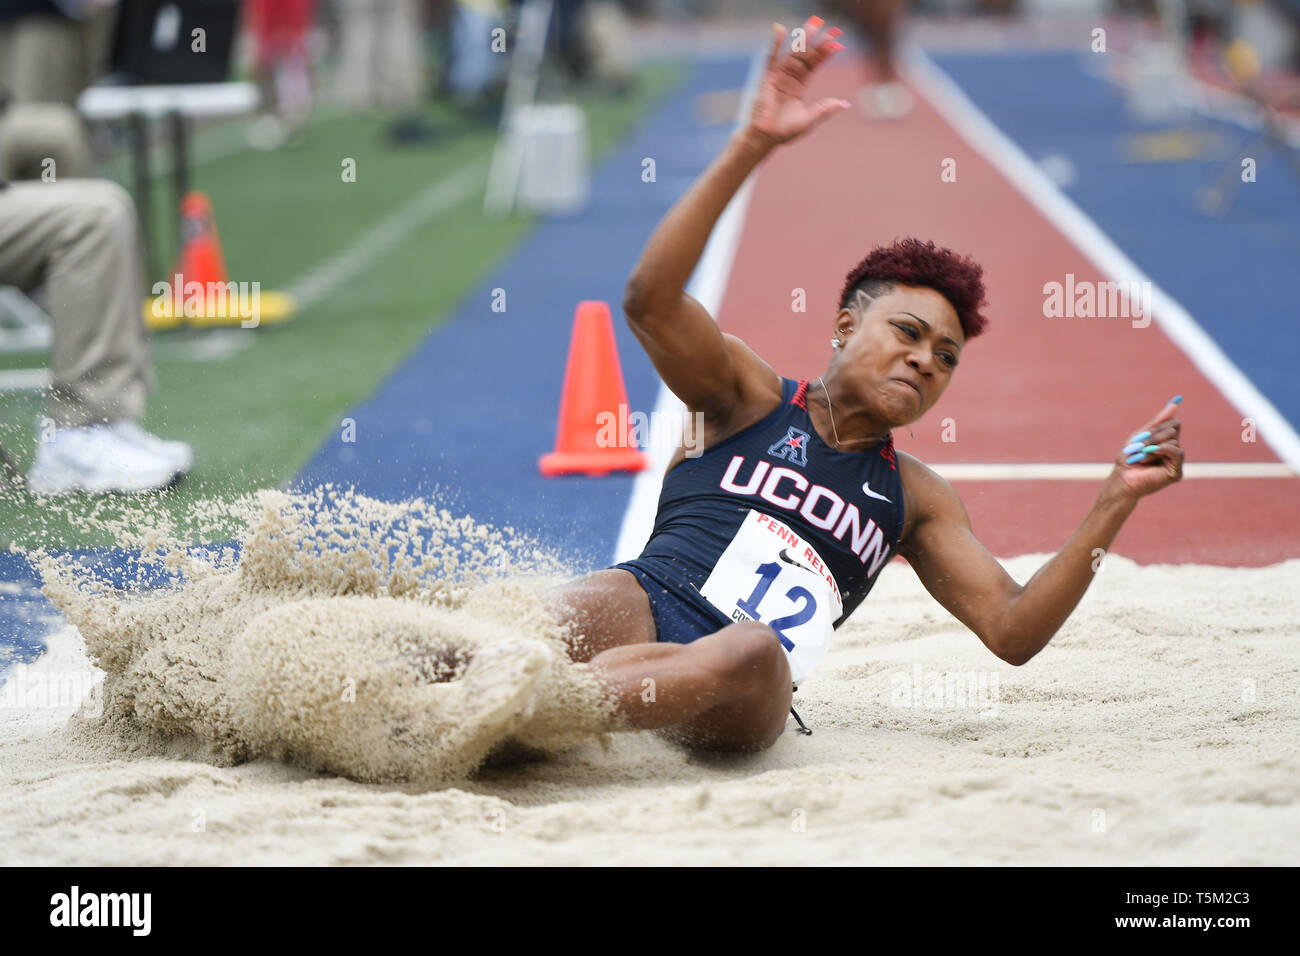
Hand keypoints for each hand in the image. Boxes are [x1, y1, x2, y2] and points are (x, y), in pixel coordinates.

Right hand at [744, 17, 850, 149]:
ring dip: (802, 40)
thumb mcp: (808, 120)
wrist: (765, 137)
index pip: (814, 65)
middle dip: (816, 42)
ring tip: (812, 24)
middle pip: (805, 56)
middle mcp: (789, 78)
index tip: (836, 42)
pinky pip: (771, 58)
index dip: (824, 54)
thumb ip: (824, 110)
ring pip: (792, 54)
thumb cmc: (784, 132)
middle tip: (829, 28)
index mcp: (799, 86)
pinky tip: (780, 30)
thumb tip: (845, 104)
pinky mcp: (767, 79)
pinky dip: (775, 45)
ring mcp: (778, 77)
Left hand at [1106, 396, 1184, 500]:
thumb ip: (1158, 422)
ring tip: (1141, 456)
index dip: (1158, 426)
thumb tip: (1174, 404)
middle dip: (1154, 436)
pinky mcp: (1176, 472)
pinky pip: (1177, 452)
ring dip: (1153, 446)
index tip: (1144, 434)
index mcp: (1166, 441)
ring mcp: (1176, 461)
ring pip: (1173, 440)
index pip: (1173, 423)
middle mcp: (1173, 450)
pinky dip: (1163, 450)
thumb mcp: (1141, 436)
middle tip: (1139, 446)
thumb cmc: (1129, 458)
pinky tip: (1151, 453)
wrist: (1122, 477)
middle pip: (1173, 429)